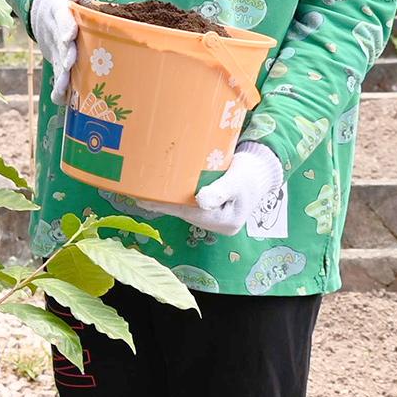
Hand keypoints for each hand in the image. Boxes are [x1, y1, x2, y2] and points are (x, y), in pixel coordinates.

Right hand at [30, 0, 95, 105]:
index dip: (64, 26)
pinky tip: (64, 101)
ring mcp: (53, 46)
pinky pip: (57, 74)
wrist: (42, 3)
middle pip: (58, 44)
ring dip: (61, 75)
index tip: (69, 35)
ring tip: (64, 88)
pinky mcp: (56, 59)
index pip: (60, 16)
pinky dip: (59, 88)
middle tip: (69, 63)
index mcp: (57, 8)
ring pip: (57, 62)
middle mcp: (53, 30)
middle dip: (64, 54)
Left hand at [136, 142, 283, 236]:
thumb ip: (220, 190)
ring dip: (167, 200)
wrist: (261, 170)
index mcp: (226, 222)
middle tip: (136, 192)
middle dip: (162, 203)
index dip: (166, 205)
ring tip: (142, 190)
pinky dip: (175, 197)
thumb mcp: (237, 180)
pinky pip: (189, 205)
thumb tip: (201, 201)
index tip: (144, 199)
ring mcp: (215, 219)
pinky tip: (160, 190)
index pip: (189, 213)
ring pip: (185, 209)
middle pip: (185, 213)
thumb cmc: (251, 173)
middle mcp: (219, 225)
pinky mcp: (211, 210)